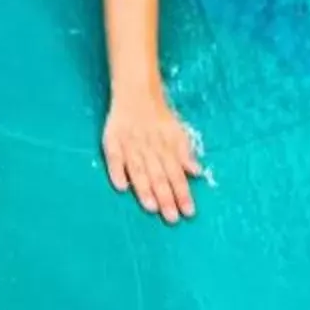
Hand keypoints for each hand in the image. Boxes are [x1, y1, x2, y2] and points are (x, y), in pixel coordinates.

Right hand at [102, 97, 208, 221]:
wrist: (136, 91)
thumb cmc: (159, 117)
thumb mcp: (177, 132)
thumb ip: (185, 153)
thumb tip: (197, 172)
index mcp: (166, 146)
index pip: (176, 173)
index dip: (182, 192)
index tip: (188, 212)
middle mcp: (149, 146)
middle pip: (158, 174)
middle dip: (165, 196)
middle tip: (171, 218)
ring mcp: (129, 143)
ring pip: (138, 168)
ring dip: (144, 188)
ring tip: (151, 207)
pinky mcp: (112, 140)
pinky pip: (113, 156)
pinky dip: (117, 170)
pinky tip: (121, 186)